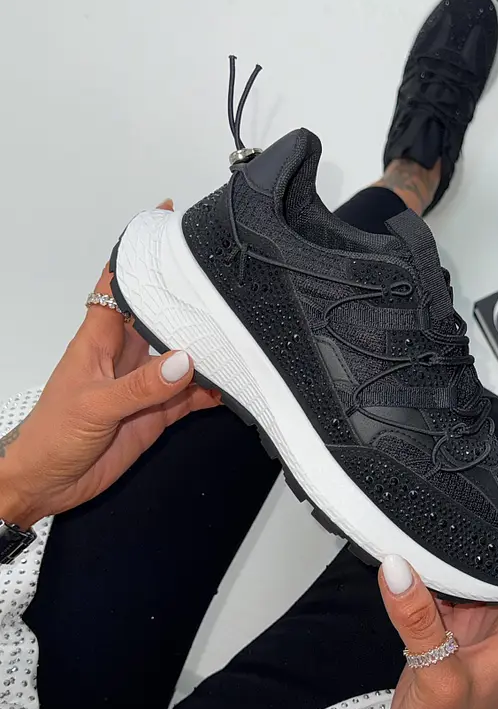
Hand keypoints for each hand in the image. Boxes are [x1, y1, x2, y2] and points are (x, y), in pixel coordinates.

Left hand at [0, 201, 219, 526]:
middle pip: (161, 318)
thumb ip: (141, 386)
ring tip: (237, 340)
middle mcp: (125, 356)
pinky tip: (230, 388)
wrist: (49, 483)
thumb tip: (183, 362)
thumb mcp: (94, 406)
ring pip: (183, 358)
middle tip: (222, 286)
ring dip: (207, 352)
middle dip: (188, 302)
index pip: (118, 286)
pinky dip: (211, 393)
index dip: (138, 255)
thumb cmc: (51, 436)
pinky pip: (190, 397)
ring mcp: (142, 385)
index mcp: (99, 340)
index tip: (163, 225)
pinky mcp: (155, 413)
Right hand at [380, 492, 497, 708]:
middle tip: (494, 494)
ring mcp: (471, 636)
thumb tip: (397, 567)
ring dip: (470, 552)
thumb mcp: (435, 675)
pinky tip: (421, 554)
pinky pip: (446, 596)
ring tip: (457, 513)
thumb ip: (418, 621)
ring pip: (479, 582)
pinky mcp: (444, 640)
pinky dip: (437, 574)